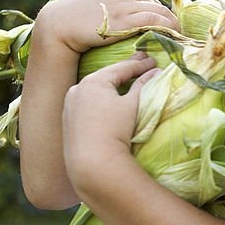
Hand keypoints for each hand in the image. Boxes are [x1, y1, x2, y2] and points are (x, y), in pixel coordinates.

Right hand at [35, 0, 179, 55]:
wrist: (60, 23)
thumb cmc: (79, 17)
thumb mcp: (104, 3)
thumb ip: (121, 6)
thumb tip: (136, 20)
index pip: (154, 2)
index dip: (165, 17)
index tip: (172, 30)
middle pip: (161, 8)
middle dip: (172, 24)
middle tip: (181, 39)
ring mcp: (126, 5)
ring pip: (161, 15)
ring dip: (174, 30)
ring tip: (180, 43)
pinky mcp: (124, 20)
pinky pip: (153, 22)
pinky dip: (167, 30)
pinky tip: (172, 41)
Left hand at [62, 52, 159, 191]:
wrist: (92, 164)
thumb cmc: (115, 131)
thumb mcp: (133, 105)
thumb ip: (144, 86)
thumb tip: (156, 72)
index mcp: (93, 81)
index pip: (121, 68)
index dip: (139, 64)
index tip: (154, 61)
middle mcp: (77, 89)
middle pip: (106, 76)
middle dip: (124, 71)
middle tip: (141, 62)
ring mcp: (69, 105)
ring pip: (95, 90)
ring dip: (110, 85)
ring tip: (125, 81)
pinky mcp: (68, 120)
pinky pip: (87, 103)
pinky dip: (100, 99)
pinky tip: (108, 102)